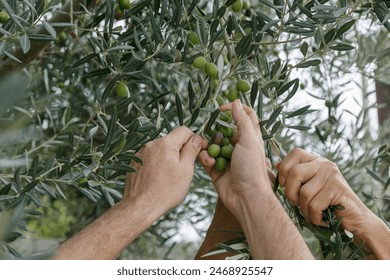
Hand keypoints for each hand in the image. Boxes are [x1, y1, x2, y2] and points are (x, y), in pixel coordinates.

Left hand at [122, 126, 207, 215]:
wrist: (140, 206)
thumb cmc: (165, 191)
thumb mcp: (185, 170)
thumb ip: (191, 150)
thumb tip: (197, 138)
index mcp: (165, 143)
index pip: (184, 131)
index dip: (194, 139)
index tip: (197, 152)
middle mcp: (151, 144)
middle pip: (171, 140)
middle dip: (180, 150)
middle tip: (185, 168)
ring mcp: (140, 153)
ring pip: (160, 149)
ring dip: (168, 158)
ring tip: (169, 176)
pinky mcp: (134, 162)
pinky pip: (150, 157)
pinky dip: (156, 164)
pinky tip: (157, 178)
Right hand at [198, 100, 271, 219]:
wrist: (245, 197)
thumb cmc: (252, 168)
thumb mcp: (249, 140)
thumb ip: (242, 121)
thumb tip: (236, 102)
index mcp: (250, 137)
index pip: (244, 116)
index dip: (234, 109)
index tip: (222, 109)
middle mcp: (238, 146)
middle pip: (223, 130)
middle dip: (214, 130)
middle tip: (209, 130)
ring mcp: (226, 158)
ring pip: (211, 144)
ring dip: (208, 146)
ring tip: (210, 152)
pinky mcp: (216, 169)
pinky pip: (205, 158)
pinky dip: (204, 158)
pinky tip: (208, 162)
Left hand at [275, 148, 375, 235]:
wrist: (355, 220)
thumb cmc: (326, 206)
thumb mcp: (307, 188)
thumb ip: (294, 177)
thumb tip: (276, 165)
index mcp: (315, 161)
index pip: (295, 152)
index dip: (284, 169)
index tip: (284, 185)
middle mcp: (324, 163)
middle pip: (293, 172)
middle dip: (290, 194)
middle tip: (298, 204)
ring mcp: (332, 174)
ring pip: (303, 192)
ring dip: (304, 210)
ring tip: (313, 214)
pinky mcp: (337, 188)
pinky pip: (314, 205)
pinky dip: (315, 217)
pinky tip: (322, 219)